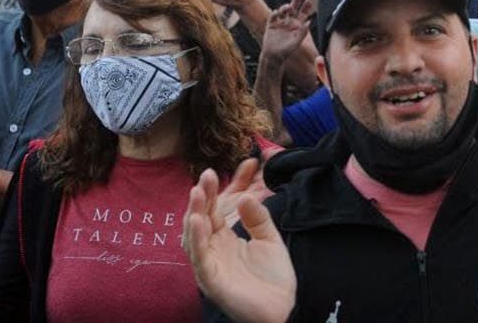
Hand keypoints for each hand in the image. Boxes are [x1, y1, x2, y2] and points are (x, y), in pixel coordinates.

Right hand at [184, 168, 295, 322]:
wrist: (283, 308)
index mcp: (224, 239)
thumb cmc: (273, 278)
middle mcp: (212, 250)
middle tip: (207, 175)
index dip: (216, 190)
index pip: (215, 209)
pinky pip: (199, 258)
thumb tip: (244, 196)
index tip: (220, 170)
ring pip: (193, 236)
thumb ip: (258, 217)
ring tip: (198, 192)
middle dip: (202, 197)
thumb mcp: (269, 239)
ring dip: (194, 213)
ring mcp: (209, 264)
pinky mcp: (211, 279)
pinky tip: (198, 220)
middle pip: (201, 218)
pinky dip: (197, 238)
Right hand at [262, 0, 312, 59]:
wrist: (273, 57)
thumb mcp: (296, 43)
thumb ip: (302, 33)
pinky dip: (275, 13)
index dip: (307, 7)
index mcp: (297, 25)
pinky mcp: (271, 25)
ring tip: (288, 7)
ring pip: (283, 11)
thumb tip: (309, 22)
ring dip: (286, 7)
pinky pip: (273, 16)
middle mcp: (289, 22)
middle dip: (297, 1)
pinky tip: (277, 12)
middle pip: (294, 9)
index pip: (303, 14)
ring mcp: (280, 22)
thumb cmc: (287, 51)